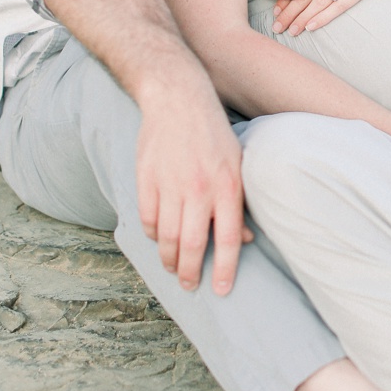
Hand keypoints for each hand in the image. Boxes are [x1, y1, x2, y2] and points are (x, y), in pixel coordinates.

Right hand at [135, 52, 250, 295]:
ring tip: (173, 269)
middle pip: (192, 245)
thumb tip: (244, 240)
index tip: (221, 290)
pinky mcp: (146, 179)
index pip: (227, 240)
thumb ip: (239, 203)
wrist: (178, 99)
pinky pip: (148, 219)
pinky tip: (159, 239)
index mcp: (227, 186)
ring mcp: (170, 184)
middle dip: (190, 272)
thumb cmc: (214, 135)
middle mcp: (199, 189)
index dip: (225, 270)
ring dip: (169, 259)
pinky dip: (153, 235)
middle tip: (190, 285)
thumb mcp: (238, 165)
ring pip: (166, 237)